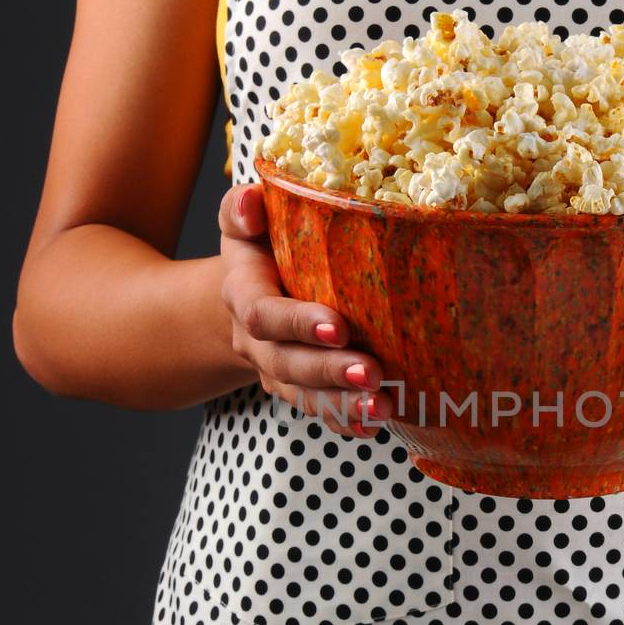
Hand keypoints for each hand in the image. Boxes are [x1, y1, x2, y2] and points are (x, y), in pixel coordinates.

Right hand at [218, 182, 393, 437]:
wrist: (248, 294)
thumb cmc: (259, 247)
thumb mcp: (244, 221)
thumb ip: (240, 209)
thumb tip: (250, 202)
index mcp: (243, 293)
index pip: (264, 314)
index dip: (297, 323)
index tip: (338, 327)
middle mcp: (257, 340)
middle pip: (287, 363)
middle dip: (329, 371)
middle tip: (372, 373)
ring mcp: (279, 370)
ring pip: (305, 395)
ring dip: (344, 403)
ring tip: (383, 405)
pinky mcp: (302, 389)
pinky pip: (321, 411)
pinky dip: (348, 420)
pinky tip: (378, 422)